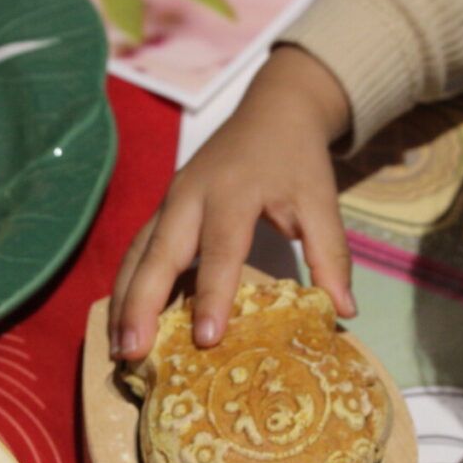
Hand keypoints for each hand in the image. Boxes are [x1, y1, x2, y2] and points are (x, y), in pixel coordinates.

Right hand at [109, 45, 354, 359]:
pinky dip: (126, 288)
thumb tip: (343, 311)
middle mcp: (191, 196)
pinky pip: (137, 252)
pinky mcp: (161, 211)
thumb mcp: (321, 201)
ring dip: (124, 302)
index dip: (213, 294)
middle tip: (132, 352)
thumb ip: (330, 254)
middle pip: (158, 252)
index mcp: (234, 191)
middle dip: (141, 304)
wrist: (272, 111)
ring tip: (118, 349)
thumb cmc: (296, 160)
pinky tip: (121, 323)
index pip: (220, 248)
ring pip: (137, 254)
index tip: (206, 339)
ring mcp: (169, 202)